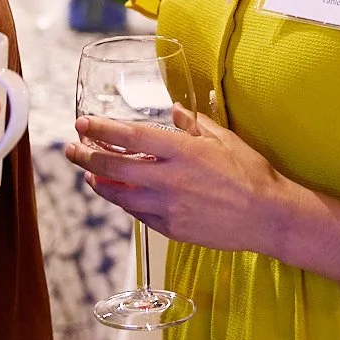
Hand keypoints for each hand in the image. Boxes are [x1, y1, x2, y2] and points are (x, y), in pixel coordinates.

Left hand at [64, 107, 300, 256]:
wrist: (267, 216)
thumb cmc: (250, 173)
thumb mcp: (224, 139)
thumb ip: (194, 124)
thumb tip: (176, 111)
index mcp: (181, 151)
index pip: (129, 138)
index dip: (101, 130)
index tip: (82, 123)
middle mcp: (168, 179)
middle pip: (114, 167)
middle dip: (86, 155)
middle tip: (71, 148)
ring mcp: (167, 207)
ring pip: (119, 194)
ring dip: (99, 181)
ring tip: (88, 172)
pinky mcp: (171, 228)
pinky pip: (138, 213)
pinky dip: (123, 201)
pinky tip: (117, 194)